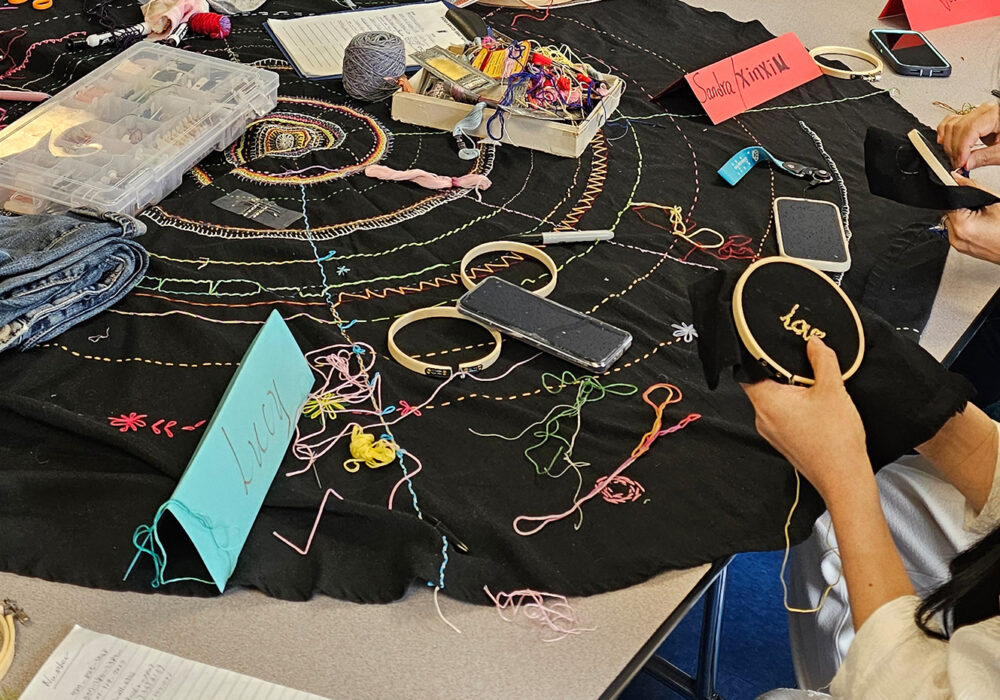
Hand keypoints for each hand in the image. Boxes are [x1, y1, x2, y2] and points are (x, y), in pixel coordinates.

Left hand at [740, 337, 868, 500]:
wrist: (844, 478)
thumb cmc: (835, 439)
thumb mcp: (832, 389)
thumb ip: (822, 360)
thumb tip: (814, 343)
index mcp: (765, 401)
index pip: (748, 370)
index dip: (760, 355)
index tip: (775, 346)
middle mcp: (762, 418)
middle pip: (763, 384)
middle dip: (782, 372)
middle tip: (804, 362)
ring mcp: (771, 432)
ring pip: (774, 400)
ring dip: (791, 390)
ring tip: (814, 385)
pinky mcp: (783, 441)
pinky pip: (783, 415)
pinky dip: (795, 406)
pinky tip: (816, 405)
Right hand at [936, 101, 999, 169]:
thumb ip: (983, 158)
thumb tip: (965, 164)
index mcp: (995, 114)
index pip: (969, 129)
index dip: (961, 148)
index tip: (959, 163)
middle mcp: (983, 111)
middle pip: (958, 128)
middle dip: (954, 149)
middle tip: (958, 164)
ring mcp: (976, 114)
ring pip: (951, 125)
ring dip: (948, 144)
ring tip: (955, 157)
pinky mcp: (970, 120)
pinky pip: (951, 122)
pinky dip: (945, 133)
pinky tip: (945, 143)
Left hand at [945, 178, 999, 262]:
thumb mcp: (993, 202)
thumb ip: (973, 188)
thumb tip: (958, 178)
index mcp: (962, 226)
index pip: (948, 201)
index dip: (955, 191)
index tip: (957, 185)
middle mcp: (956, 238)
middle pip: (949, 212)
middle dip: (961, 205)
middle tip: (980, 206)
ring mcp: (959, 245)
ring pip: (953, 221)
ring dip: (963, 216)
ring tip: (983, 217)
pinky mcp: (963, 249)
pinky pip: (958, 232)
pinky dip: (966, 225)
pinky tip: (982, 225)